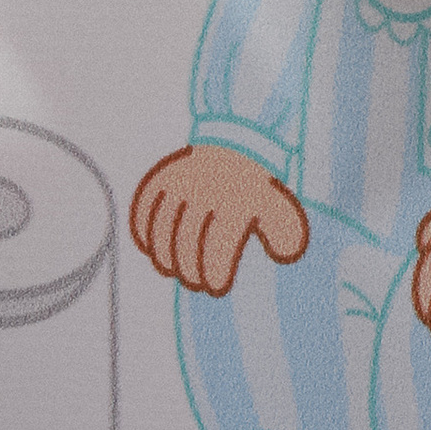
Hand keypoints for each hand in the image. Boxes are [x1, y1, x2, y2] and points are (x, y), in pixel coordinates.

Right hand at [131, 140, 309, 291]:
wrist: (238, 142)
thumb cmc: (258, 187)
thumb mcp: (279, 207)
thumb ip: (287, 233)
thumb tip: (285, 254)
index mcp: (237, 200)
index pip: (218, 247)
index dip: (214, 273)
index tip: (217, 287)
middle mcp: (205, 189)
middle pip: (187, 243)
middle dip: (190, 271)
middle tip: (196, 283)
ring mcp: (180, 181)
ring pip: (161, 230)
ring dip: (165, 257)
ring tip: (173, 270)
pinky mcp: (161, 175)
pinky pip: (143, 208)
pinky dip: (143, 232)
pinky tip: (151, 249)